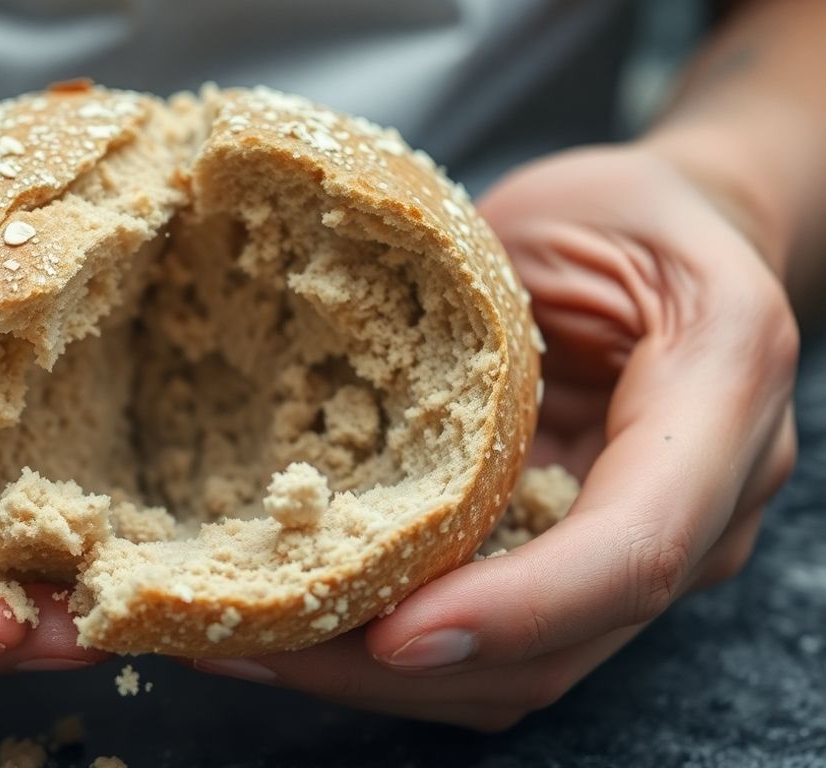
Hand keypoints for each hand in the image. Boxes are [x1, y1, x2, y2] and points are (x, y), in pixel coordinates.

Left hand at [191, 145, 798, 728]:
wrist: (686, 245)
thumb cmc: (625, 214)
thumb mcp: (561, 218)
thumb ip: (484, 308)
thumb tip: (333, 398)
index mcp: (720, 393)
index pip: (633, 545)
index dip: (516, 606)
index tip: (393, 633)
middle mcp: (707, 506)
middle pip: (562, 646)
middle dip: (403, 669)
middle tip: (258, 645)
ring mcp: (651, 558)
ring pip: (520, 674)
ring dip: (377, 681)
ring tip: (244, 646)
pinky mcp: (581, 573)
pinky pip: (493, 649)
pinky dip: (391, 657)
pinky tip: (291, 629)